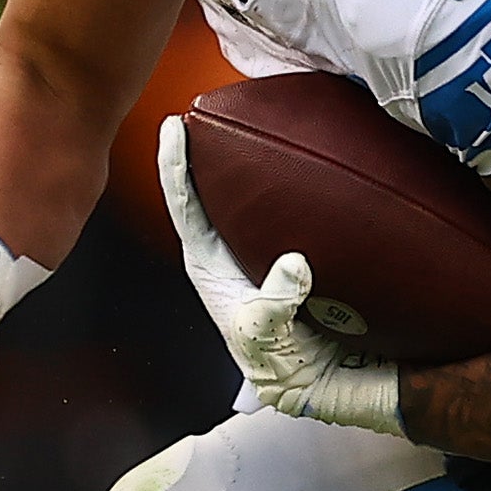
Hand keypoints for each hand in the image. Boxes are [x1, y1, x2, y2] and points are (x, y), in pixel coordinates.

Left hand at [160, 117, 402, 435]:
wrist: (315, 383)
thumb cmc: (280, 362)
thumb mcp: (268, 335)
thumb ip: (275, 302)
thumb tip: (295, 262)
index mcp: (207, 264)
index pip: (183, 202)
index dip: (176, 162)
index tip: (175, 124)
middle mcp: (225, 251)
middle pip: (206, 189)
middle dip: (205, 148)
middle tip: (211, 107)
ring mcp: (253, 251)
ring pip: (241, 197)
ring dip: (242, 163)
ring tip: (252, 125)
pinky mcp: (284, 256)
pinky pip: (279, 210)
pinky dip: (284, 185)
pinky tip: (303, 167)